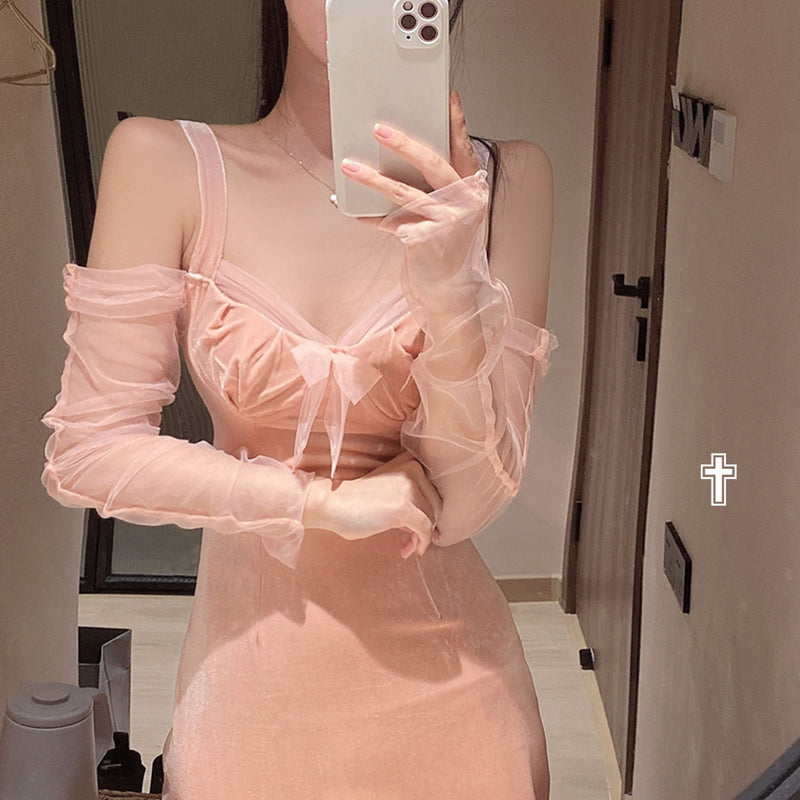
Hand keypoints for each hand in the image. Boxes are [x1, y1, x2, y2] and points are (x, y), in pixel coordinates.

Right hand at [302, 451, 442, 558]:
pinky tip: (409, 550)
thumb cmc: (356, 501)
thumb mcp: (390, 491)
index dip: (429, 511)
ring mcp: (410, 488)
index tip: (418, 529)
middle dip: (427, 526)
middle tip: (412, 541)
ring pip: (432, 518)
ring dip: (421, 537)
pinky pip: (425, 529)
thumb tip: (434, 527)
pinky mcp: (405, 508)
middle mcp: (413, 470)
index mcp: (410, 462)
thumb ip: (411, 500)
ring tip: (407, 547)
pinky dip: (421, 543)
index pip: (433, 490)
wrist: (332, 503)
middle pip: (437, 505)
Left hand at [339, 89, 488, 287]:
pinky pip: (390, 222)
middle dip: (403, 144)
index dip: (456, 123)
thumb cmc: (446, 241)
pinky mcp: (425, 240)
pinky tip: (351, 210)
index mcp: (472, 189)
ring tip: (349, 165)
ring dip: (373, 178)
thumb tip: (404, 150)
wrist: (450, 286)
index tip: (447, 98)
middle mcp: (464, 203)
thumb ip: (439, 184)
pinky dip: (370, 217)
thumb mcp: (451, 209)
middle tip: (378, 128)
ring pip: (404, 193)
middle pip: (432, 164)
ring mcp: (445, 222)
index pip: (463, 149)